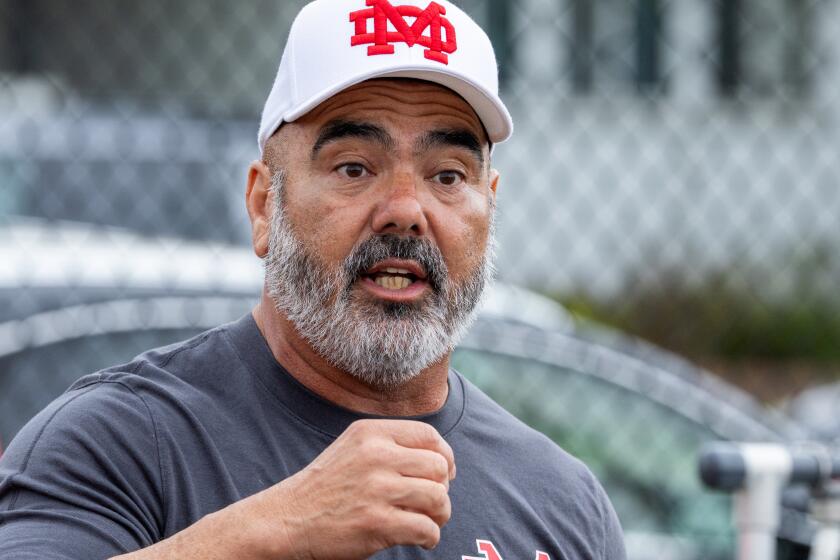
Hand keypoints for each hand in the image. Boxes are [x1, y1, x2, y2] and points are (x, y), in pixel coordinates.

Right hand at [243, 419, 455, 559]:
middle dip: (443, 488)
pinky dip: (430, 537)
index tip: (444, 474)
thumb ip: (391, 445)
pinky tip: (421, 538)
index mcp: (371, 433)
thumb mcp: (354, 448)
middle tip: (433, 503)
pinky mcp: (376, 524)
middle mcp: (376, 456)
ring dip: (441, 514)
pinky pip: (426, 528)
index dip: (445, 456)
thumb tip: (441, 461)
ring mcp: (376, 490)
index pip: (429, 436)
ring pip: (438, 498)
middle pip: (438, 467)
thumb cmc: (326, 486)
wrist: (287, 519)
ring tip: (430, 521)